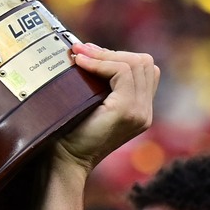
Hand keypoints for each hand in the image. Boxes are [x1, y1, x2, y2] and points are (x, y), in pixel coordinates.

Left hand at [49, 45, 158, 174]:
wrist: (64, 160)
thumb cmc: (69, 131)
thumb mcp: (90, 102)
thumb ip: (100, 82)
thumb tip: (89, 48)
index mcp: (140, 109)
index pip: (145, 69)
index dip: (118, 55)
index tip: (88, 53)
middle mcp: (145, 111)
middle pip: (144, 62)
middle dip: (112, 52)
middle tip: (82, 51)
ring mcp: (140, 112)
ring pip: (136, 64)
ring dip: (105, 55)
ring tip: (79, 55)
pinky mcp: (127, 111)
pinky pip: (122, 72)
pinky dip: (101, 62)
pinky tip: (81, 63)